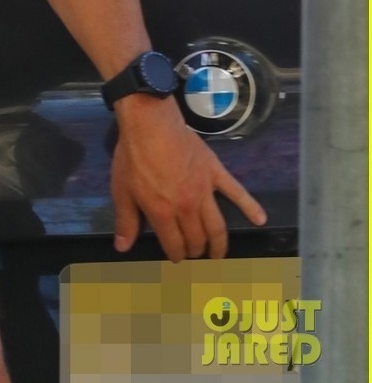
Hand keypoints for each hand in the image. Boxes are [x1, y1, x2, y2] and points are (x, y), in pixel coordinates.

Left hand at [110, 95, 266, 261]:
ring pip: (217, 226)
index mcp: (163, 213)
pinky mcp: (215, 173)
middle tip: (195, 254)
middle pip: (197, 239)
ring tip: (219, 254)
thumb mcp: (122, 190)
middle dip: (196, 251)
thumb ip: (126, 221)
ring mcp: (204, 191)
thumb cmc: (133, 157)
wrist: (150, 123)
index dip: (176, 255)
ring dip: (219, 244)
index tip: (176, 259)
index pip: (175, 246)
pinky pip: (236, 192)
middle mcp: (187, 207)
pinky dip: (250, 206)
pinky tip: (260, 219)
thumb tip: (122, 248)